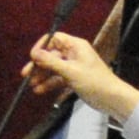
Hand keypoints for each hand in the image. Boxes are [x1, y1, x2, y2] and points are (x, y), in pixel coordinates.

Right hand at [21, 28, 136, 119]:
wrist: (112, 99)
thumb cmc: (97, 82)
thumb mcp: (70, 71)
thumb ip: (51, 62)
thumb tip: (35, 53)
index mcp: (76, 46)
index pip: (53, 39)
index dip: (41, 47)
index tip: (32, 57)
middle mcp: (74, 54)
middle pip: (51, 55)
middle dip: (39, 65)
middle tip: (27, 73)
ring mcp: (74, 66)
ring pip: (53, 68)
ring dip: (42, 76)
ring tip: (32, 84)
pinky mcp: (74, 78)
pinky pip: (57, 78)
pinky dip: (49, 83)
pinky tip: (40, 89)